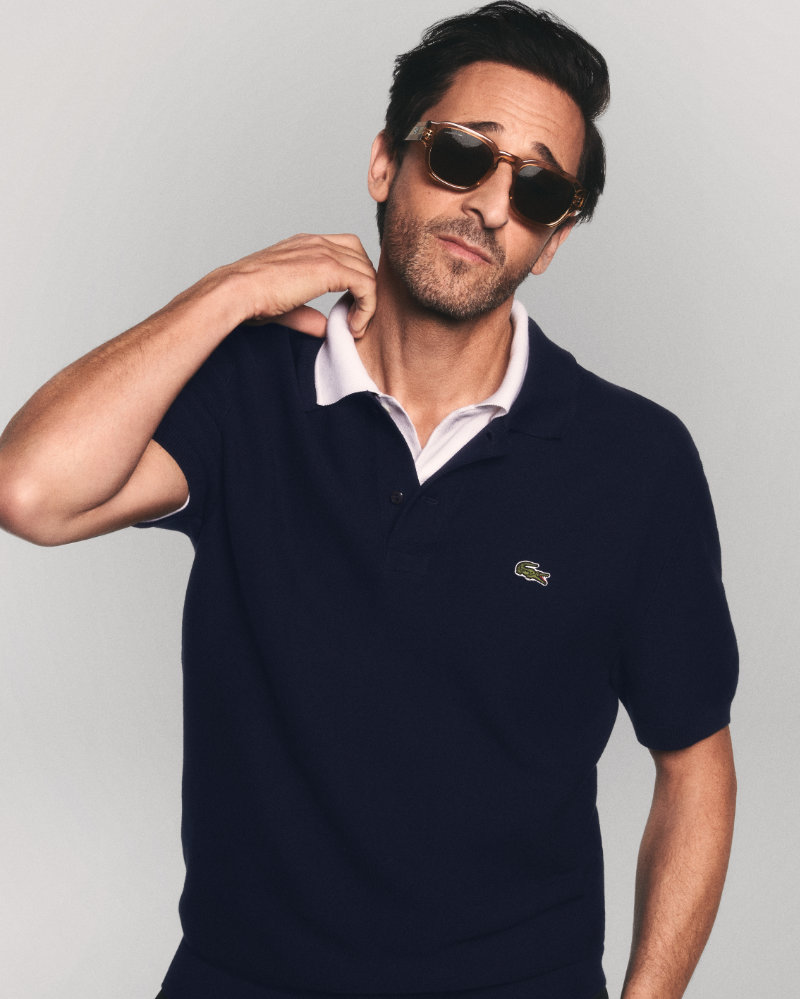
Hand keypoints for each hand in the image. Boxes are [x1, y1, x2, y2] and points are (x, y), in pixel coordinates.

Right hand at [221, 233, 376, 337]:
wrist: (236, 292)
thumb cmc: (249, 298)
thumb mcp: (286, 307)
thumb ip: (309, 315)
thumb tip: (325, 329)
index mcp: (305, 245)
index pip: (346, 249)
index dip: (354, 276)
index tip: (348, 306)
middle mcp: (316, 243)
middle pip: (361, 257)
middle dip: (365, 287)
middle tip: (356, 317)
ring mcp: (323, 252)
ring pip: (367, 271)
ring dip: (368, 301)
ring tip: (356, 325)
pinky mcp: (329, 268)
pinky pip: (366, 284)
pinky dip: (367, 307)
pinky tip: (355, 325)